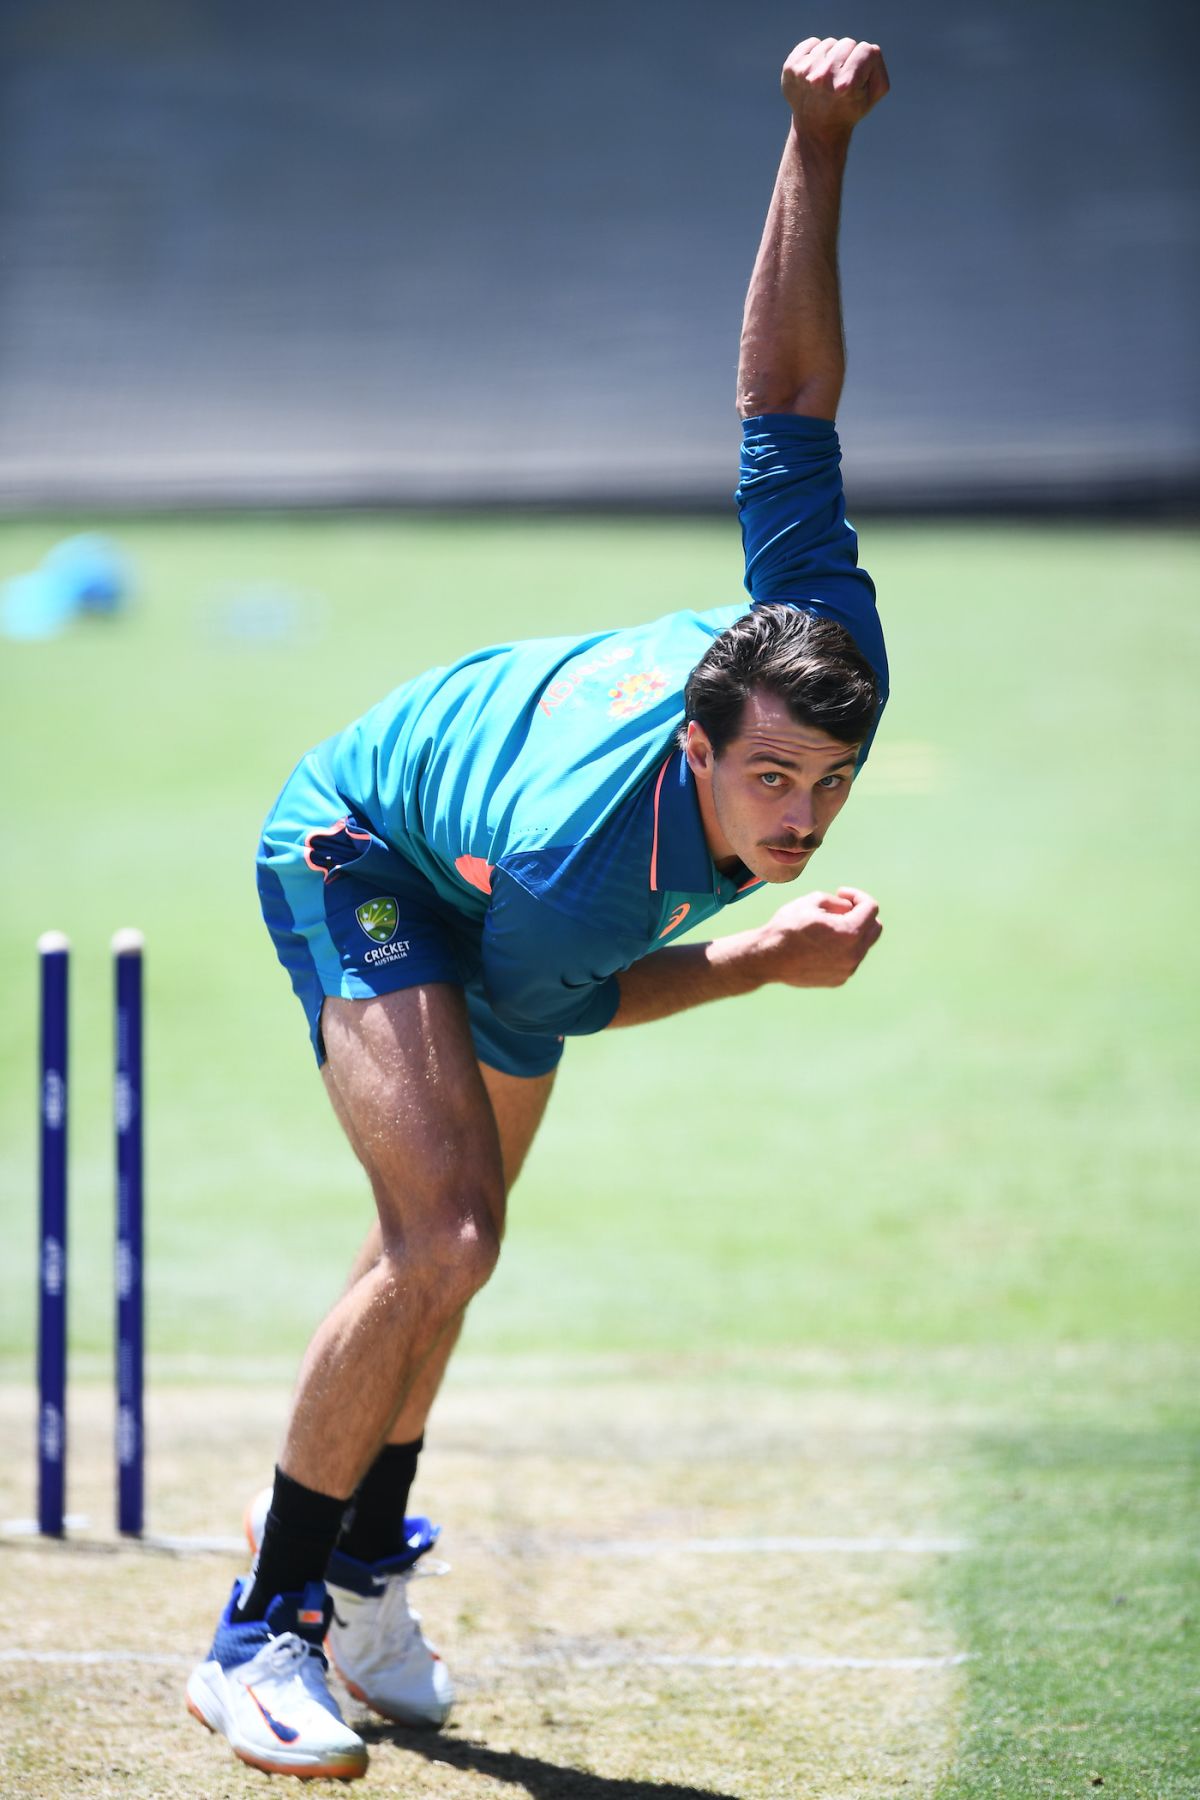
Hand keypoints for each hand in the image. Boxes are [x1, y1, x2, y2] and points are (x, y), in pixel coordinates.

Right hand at [755, 886, 882, 987]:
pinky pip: (850, 959)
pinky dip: (843, 948)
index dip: (857, 895)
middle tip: (841, 908)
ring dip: (852, 932)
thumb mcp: (812, 901)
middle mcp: (854, 954)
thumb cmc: (787, 927)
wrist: (767, 958)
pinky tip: (821, 944)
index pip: (871, 908)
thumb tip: (849, 908)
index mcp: (850, 932)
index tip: (841, 893)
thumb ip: (838, 901)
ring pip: (863, 945)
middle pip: (875, 928)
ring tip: (826, 927)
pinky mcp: (839, 979)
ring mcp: (847, 970)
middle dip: (861, 914)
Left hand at [781, 38, 888, 139]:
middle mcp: (823, 77)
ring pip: (829, 43)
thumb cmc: (849, 109)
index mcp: (846, 85)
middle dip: (848, 59)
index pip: (866, 49)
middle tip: (840, 82)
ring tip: (827, 80)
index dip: (864, 65)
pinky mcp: (791, 68)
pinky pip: (811, 43)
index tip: (855, 83)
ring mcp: (805, 72)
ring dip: (831, 57)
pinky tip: (815, 73)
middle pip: (847, 43)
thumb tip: (867, 50)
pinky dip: (816, 53)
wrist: (817, 128)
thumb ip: (878, 67)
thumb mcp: (873, 95)